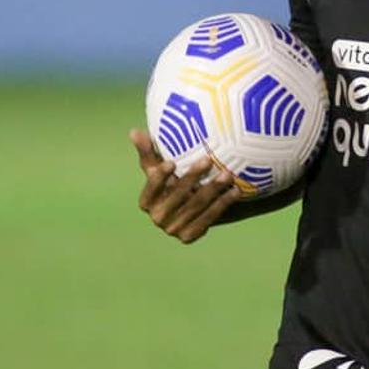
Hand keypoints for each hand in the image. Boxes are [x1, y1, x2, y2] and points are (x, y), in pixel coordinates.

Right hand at [133, 129, 238, 243]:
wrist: (189, 210)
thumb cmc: (171, 182)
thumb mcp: (159, 168)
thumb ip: (148, 151)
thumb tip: (134, 132)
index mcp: (146, 201)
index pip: (151, 188)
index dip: (159, 177)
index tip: (171, 163)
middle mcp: (157, 218)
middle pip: (177, 195)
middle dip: (193, 177)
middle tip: (208, 160)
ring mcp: (173, 229)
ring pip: (196, 206)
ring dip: (213, 189)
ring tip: (227, 174)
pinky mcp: (190, 236)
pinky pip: (208, 218)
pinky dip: (222, 204)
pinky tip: (234, 192)